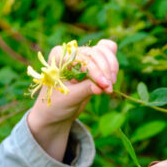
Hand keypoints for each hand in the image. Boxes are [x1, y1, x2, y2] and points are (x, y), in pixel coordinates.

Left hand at [27, 39, 117, 160]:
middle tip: (110, 88)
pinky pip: (108, 54)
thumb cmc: (54, 106)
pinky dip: (112, 63)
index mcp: (59, 57)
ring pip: (106, 51)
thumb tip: (101, 86)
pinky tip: (111, 78)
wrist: (54, 115)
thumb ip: (84, 90)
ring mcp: (83, 58)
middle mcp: (71, 54)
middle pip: (98, 51)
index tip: (106, 87)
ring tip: (110, 86)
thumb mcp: (67, 101)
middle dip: (107, 68)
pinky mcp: (93, 64)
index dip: (97, 71)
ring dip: (112, 67)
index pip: (84, 57)